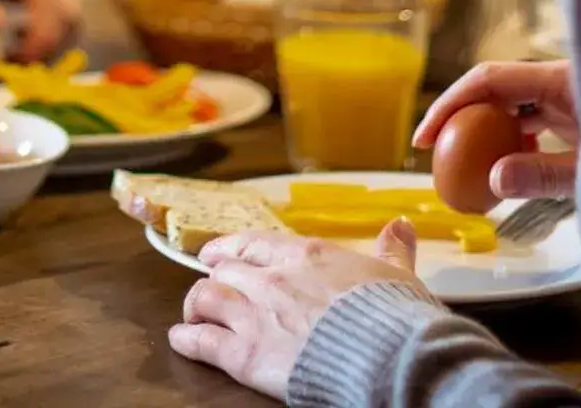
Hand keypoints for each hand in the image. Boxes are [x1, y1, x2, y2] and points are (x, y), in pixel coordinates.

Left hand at [0, 0, 79, 59]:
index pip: (53, 4)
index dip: (40, 40)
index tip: (11, 62)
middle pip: (69, 14)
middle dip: (46, 48)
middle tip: (10, 66)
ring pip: (70, 20)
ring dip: (47, 47)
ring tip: (10, 58)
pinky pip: (61, 19)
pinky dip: (45, 40)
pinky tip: (17, 46)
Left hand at [170, 223, 432, 398]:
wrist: (386, 355)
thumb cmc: (394, 315)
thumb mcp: (397, 274)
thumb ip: (392, 249)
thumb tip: (400, 226)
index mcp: (306, 256)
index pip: (253, 243)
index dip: (230, 247)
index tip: (217, 252)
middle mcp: (272, 278)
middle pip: (225, 270)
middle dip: (214, 277)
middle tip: (209, 282)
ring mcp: (254, 314)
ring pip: (204, 297)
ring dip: (196, 304)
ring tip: (192, 314)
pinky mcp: (246, 354)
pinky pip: (202, 342)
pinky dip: (187, 339)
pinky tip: (180, 339)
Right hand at [415, 60, 580, 198]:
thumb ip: (545, 174)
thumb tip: (492, 181)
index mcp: (562, 79)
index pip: (489, 79)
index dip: (449, 103)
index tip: (424, 138)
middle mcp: (560, 79)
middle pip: (495, 87)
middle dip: (459, 114)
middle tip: (433, 148)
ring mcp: (568, 93)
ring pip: (512, 101)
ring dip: (483, 127)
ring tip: (460, 159)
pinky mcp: (576, 109)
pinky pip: (532, 115)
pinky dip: (510, 136)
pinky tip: (505, 164)